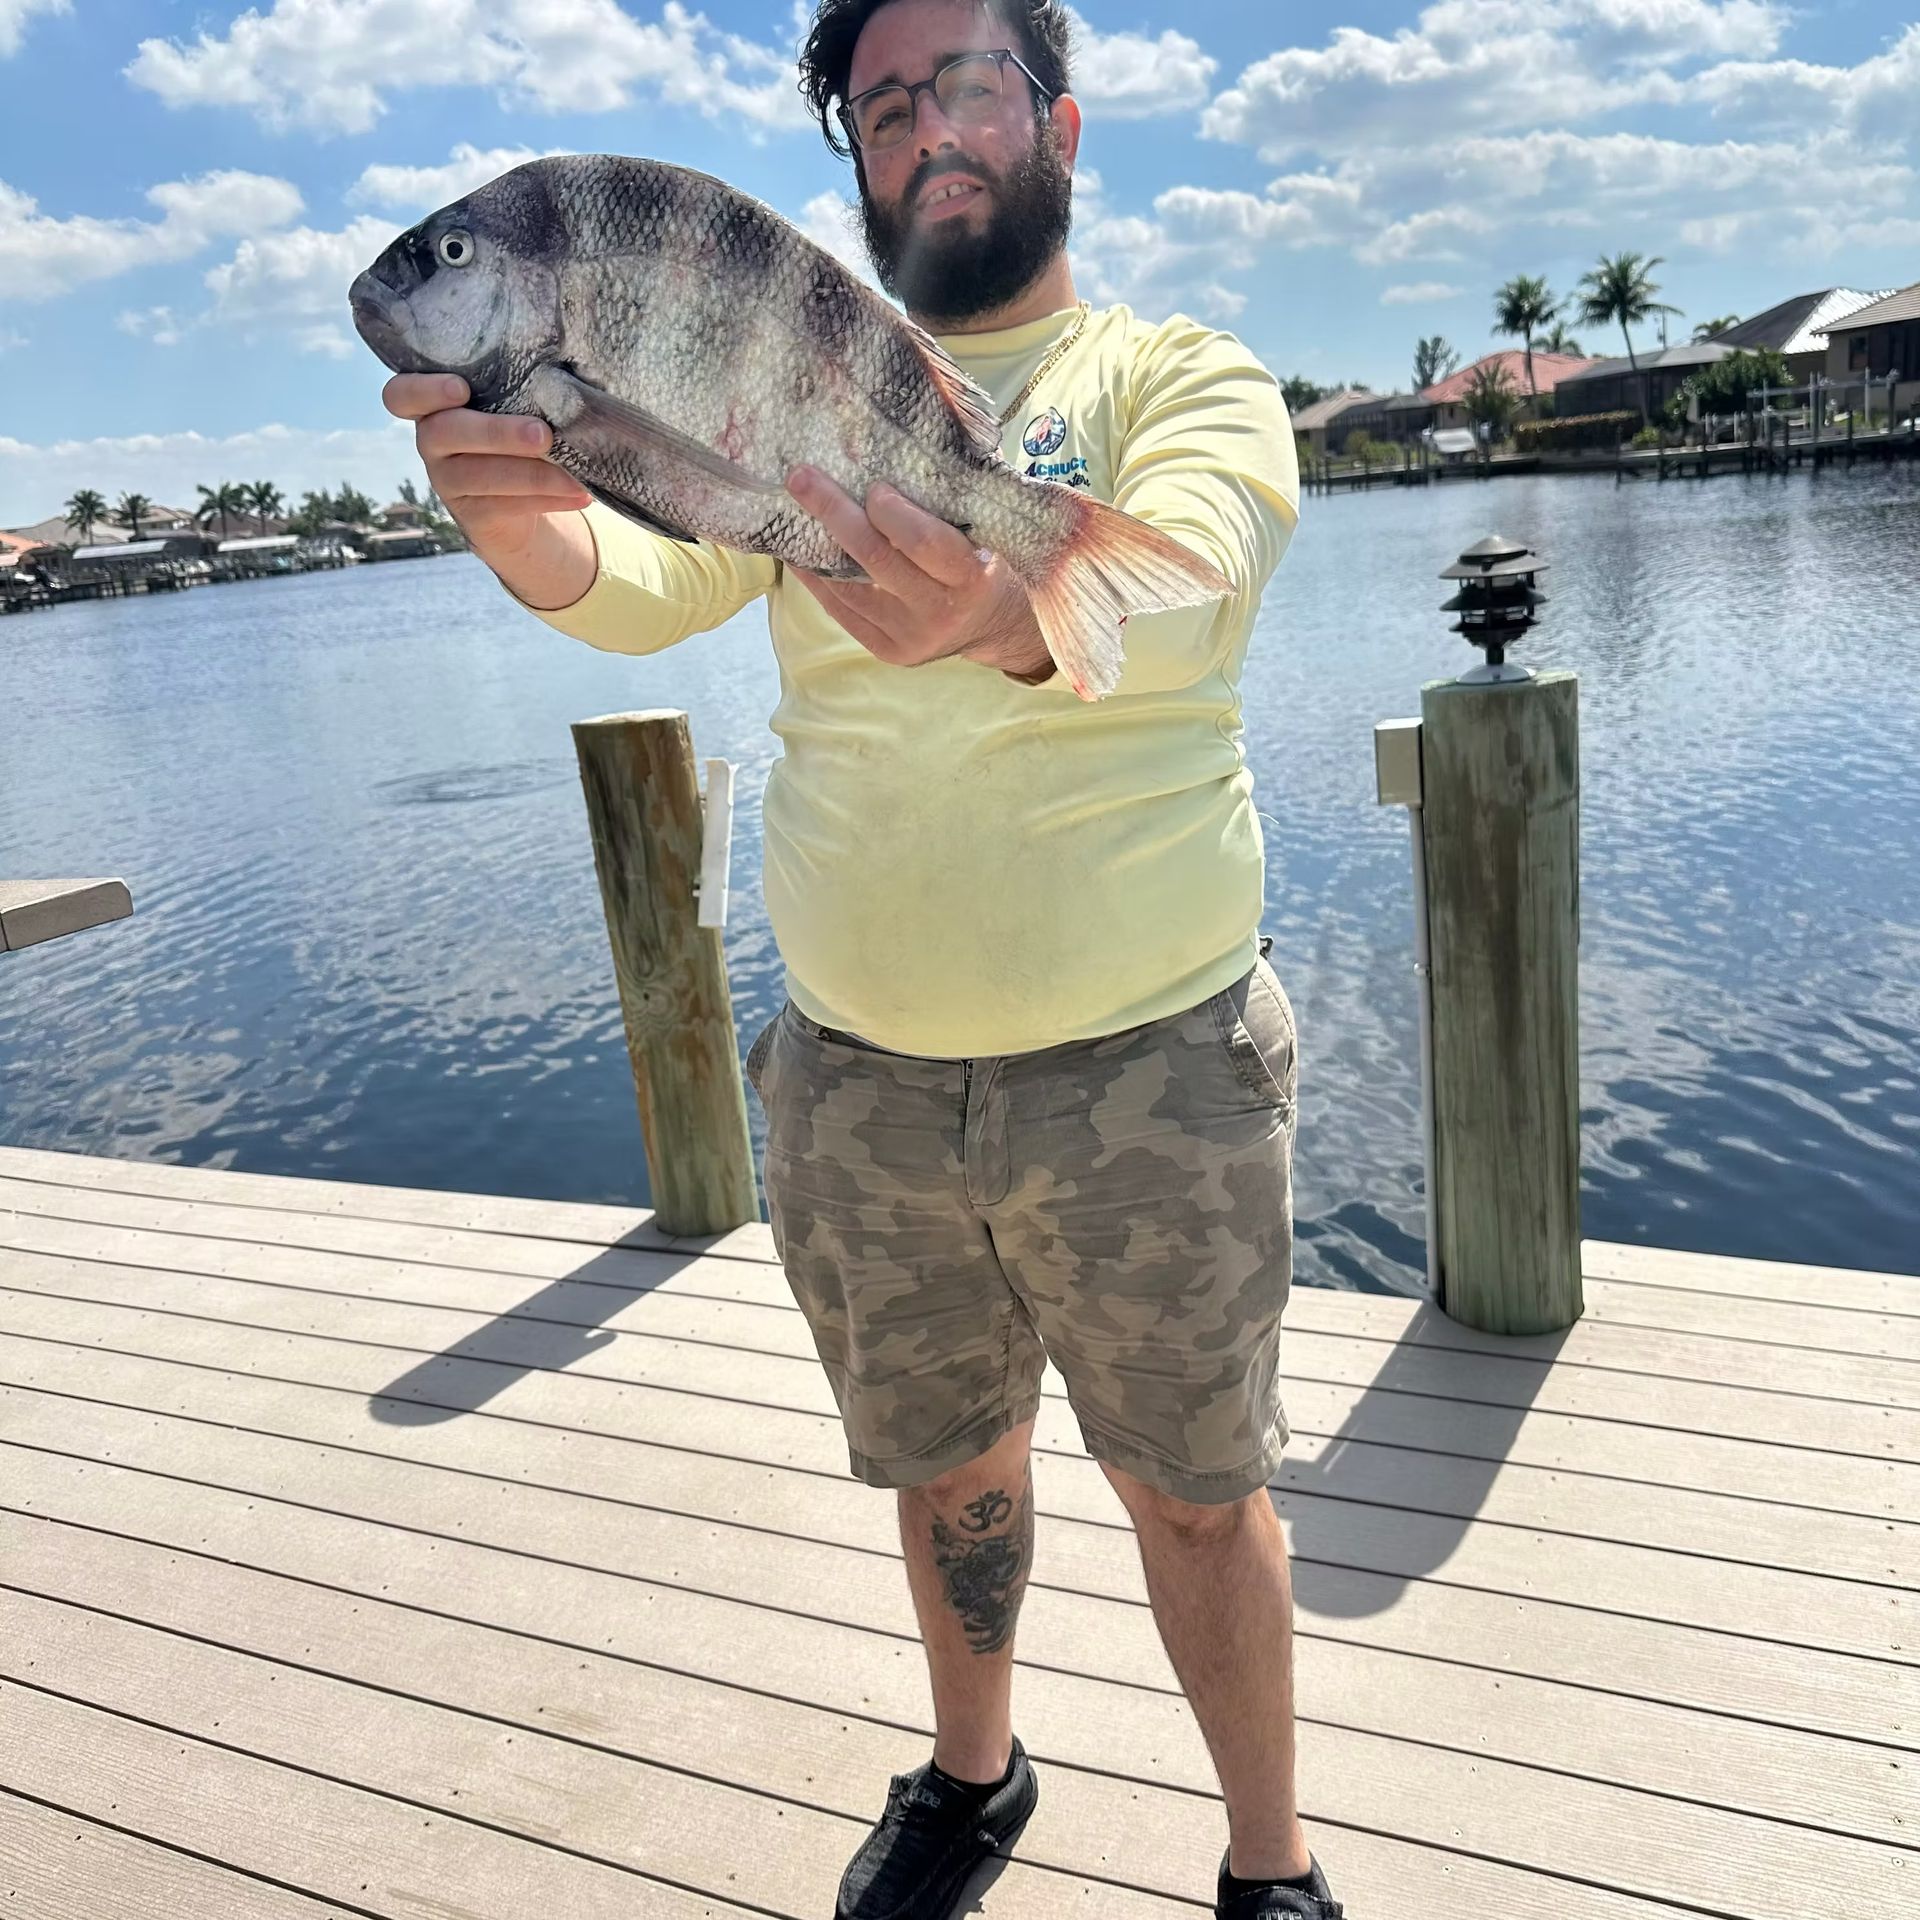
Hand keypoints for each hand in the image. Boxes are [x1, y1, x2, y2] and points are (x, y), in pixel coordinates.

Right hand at [382, 374, 595, 607]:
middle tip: (542, 434)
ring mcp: (447, 481)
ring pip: (481, 475)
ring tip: (575, 476)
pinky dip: (548, 499)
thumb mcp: (511, 406)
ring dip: (533, 475)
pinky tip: (579, 494)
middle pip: (446, 432)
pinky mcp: (472, 514)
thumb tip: (569, 372)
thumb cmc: (514, 431)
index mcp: (434, 406)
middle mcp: (431, 442)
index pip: (401, 395)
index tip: (460, 388)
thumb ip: (518, 387)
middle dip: (496, 432)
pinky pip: (507, 506)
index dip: (424, 390)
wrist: (517, 499)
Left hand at [783, 466, 1054, 679]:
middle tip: (801, 477)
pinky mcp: (886, 650)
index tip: (873, 485)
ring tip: (791, 508)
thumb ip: (955, 496)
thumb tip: (908, 437)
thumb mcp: (987, 531)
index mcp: (971, 578)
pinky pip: (841, 611)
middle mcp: (940, 612)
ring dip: (815, 546)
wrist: (994, 625)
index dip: (892, 512)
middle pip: (877, 560)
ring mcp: (909, 637)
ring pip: (850, 588)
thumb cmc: (987, 560)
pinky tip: (798, 551)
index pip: (923, 542)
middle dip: (835, 514)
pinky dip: (816, 579)